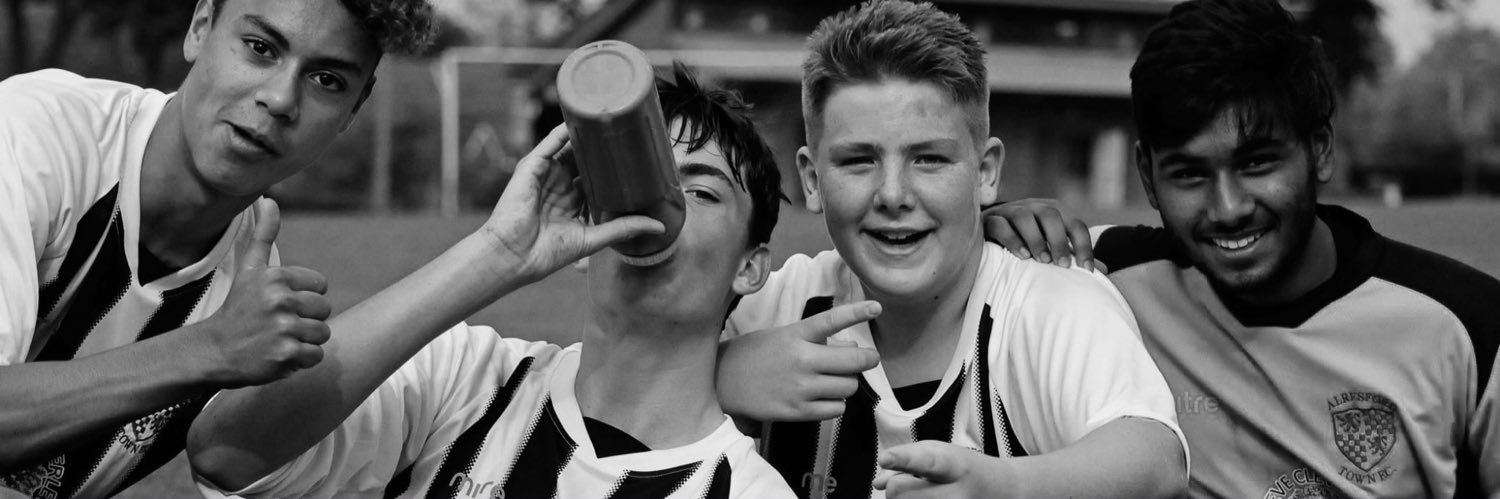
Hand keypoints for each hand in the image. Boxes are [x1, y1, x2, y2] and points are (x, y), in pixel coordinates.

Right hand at [194, 199, 331, 387]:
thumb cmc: (238, 307)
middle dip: (306, 319)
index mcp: (277, 277)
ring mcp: (284, 328)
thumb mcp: (250, 269)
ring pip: (322, 334)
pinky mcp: (286, 354)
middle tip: (279, 324)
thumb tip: (269, 199)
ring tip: (279, 339)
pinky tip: (279, 354)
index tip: (281, 304)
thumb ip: (264, 235)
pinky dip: (301, 360)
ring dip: (305, 340)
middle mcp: (281, 300)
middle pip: (324, 310)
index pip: (321, 287)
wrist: (215, 349)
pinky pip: (316, 356)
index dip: (305, 297)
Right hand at [479, 124, 663, 283]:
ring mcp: (545, 175)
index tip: (638, 159)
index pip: (599, 180)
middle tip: (630, 134)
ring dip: (588, 135)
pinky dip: (564, 130)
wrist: (513, 256)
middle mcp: (560, 186)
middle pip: (587, 160)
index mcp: (573, 203)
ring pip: (571, 148)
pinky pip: (549, 143)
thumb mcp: (593, 238)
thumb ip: (624, 228)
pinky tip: (582, 119)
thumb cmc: (546, 254)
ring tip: (611, 120)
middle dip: (606, 149)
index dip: (616, 170)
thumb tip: (660, 226)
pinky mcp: (531, 167)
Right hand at [717, 301, 881, 421]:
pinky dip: (835, 403)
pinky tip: (822, 397)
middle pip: (854, 361)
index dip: (856, 312)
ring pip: (849, 386)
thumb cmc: (756, 355)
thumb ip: (815, 341)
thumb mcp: (783, 337)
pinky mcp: (797, 411)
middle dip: (867, 359)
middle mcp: (801, 359)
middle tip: (867, 359)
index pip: (831, 320)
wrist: (723, 382)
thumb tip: (851, 348)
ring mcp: (800, 387)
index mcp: (796, 334)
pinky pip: (837, 408)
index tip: (876, 307)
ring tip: (832, 380)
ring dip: (847, 383)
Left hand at [874, 441, 1012, 498]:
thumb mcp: (940, 453)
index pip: (927, 462)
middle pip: (900, 492)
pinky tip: (926, 498)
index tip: (885, 458)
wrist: (1000, 491)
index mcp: (955, 467)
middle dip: (896, 486)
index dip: (904, 459)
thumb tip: (878, 483)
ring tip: (924, 493)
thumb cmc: (964, 469)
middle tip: (912, 482)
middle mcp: (957, 495)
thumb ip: (906, 460)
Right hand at [981, 199, 1099, 271]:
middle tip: (1062, 265)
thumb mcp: (1052, 247)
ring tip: (1041, 261)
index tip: (1086, 269)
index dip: (1084, 245)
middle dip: (1059, 240)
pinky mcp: (990, 220)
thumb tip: (1104, 270)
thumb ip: (1074, 256)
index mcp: (1054, 213)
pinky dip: (1011, 239)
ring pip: (1024, 217)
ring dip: (1036, 239)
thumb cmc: (1028, 243)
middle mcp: (1033, 207)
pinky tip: (1020, 256)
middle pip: (1050, 215)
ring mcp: (1010, 211)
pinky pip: (1000, 225)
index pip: (1074, 223)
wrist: (989, 234)